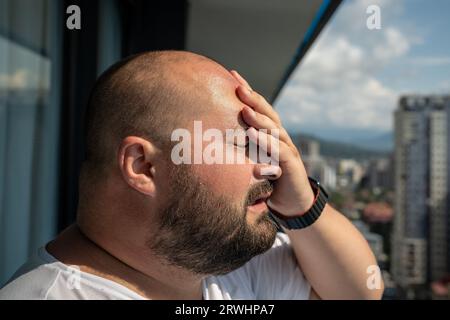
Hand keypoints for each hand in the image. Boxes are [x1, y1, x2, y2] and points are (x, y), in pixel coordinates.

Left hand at [230, 70, 314, 216]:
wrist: (291, 205)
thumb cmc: (267, 181)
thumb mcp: (249, 163)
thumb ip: (236, 151)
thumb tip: (207, 142)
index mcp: (268, 134)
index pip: (258, 109)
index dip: (247, 92)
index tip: (231, 76)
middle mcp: (279, 137)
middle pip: (267, 112)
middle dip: (253, 97)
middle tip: (237, 85)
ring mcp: (287, 149)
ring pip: (274, 128)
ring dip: (259, 117)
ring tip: (244, 108)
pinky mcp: (292, 164)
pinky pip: (279, 150)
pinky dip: (266, 141)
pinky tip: (253, 134)